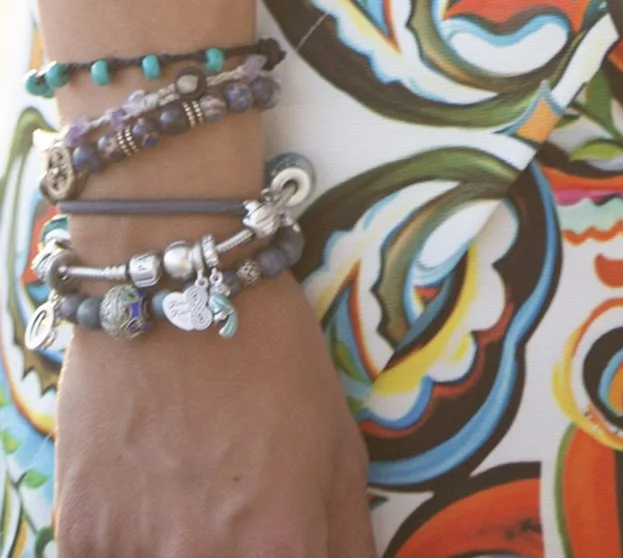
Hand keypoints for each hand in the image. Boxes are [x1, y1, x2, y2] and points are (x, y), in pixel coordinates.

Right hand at [51, 283, 370, 557]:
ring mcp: (136, 554)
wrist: (176, 285)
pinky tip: (143, 497)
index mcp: (281, 546)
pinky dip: (125, 543)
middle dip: (237, 552)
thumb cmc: (270, 354)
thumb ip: (347, 536)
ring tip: (185, 491)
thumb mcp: (338, 441)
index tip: (282, 540)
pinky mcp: (81, 537)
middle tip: (231, 506)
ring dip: (175, 546)